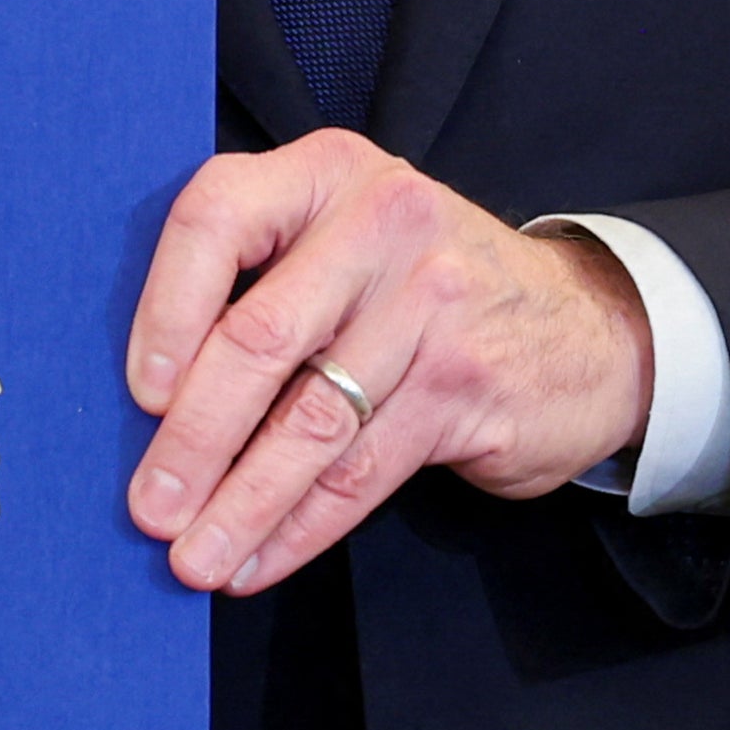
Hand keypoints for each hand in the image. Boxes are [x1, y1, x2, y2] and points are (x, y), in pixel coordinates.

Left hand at [125, 130, 652, 592]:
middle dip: (193, 437)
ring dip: (241, 502)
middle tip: (148, 507)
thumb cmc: (422, 287)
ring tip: (193, 557)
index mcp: (326, 172)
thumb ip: (262, 278)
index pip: (218, 217)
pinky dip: (300, 526)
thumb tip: (148, 398)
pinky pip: (362, 471)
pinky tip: (259, 557)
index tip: (139, 393)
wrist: (590, 327)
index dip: (165, 308)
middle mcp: (381, 223)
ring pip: (312, 420)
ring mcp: (433, 303)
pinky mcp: (465, 384)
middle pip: (262, 336)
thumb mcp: (347, 239)